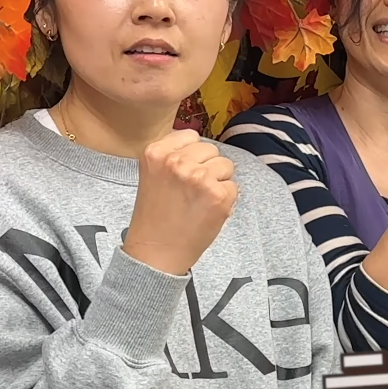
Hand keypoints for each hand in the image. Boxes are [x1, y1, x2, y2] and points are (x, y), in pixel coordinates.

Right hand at [124, 129, 237, 275]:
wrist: (156, 252)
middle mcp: (176, 161)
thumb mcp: (153, 174)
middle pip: (212, 150)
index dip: (192, 156)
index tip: (183, 174)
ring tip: (199, 201)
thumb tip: (202, 145)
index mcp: (156, 152)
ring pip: (226, 166)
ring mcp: (199, 177)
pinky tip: (207, 212)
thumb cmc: (156, 216)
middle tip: (191, 192)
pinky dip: (226, 201)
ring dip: (219, 182)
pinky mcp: (218, 195)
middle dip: (207, 168)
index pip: (191, 136)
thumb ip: (173, 154)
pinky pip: (234, 187)